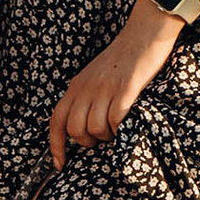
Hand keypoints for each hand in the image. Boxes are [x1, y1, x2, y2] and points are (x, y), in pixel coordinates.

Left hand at [49, 0, 186, 170]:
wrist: (143, 34)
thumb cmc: (121, 60)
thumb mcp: (93, 77)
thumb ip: (84, 98)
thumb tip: (80, 129)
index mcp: (76, 86)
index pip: (57, 121)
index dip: (56, 147)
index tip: (61, 165)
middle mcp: (86, 89)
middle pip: (75, 130)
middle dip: (88, 142)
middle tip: (103, 136)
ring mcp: (105, 89)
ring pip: (94, 129)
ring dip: (107, 136)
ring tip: (117, 126)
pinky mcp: (125, 90)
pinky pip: (114, 120)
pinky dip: (120, 128)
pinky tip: (127, 122)